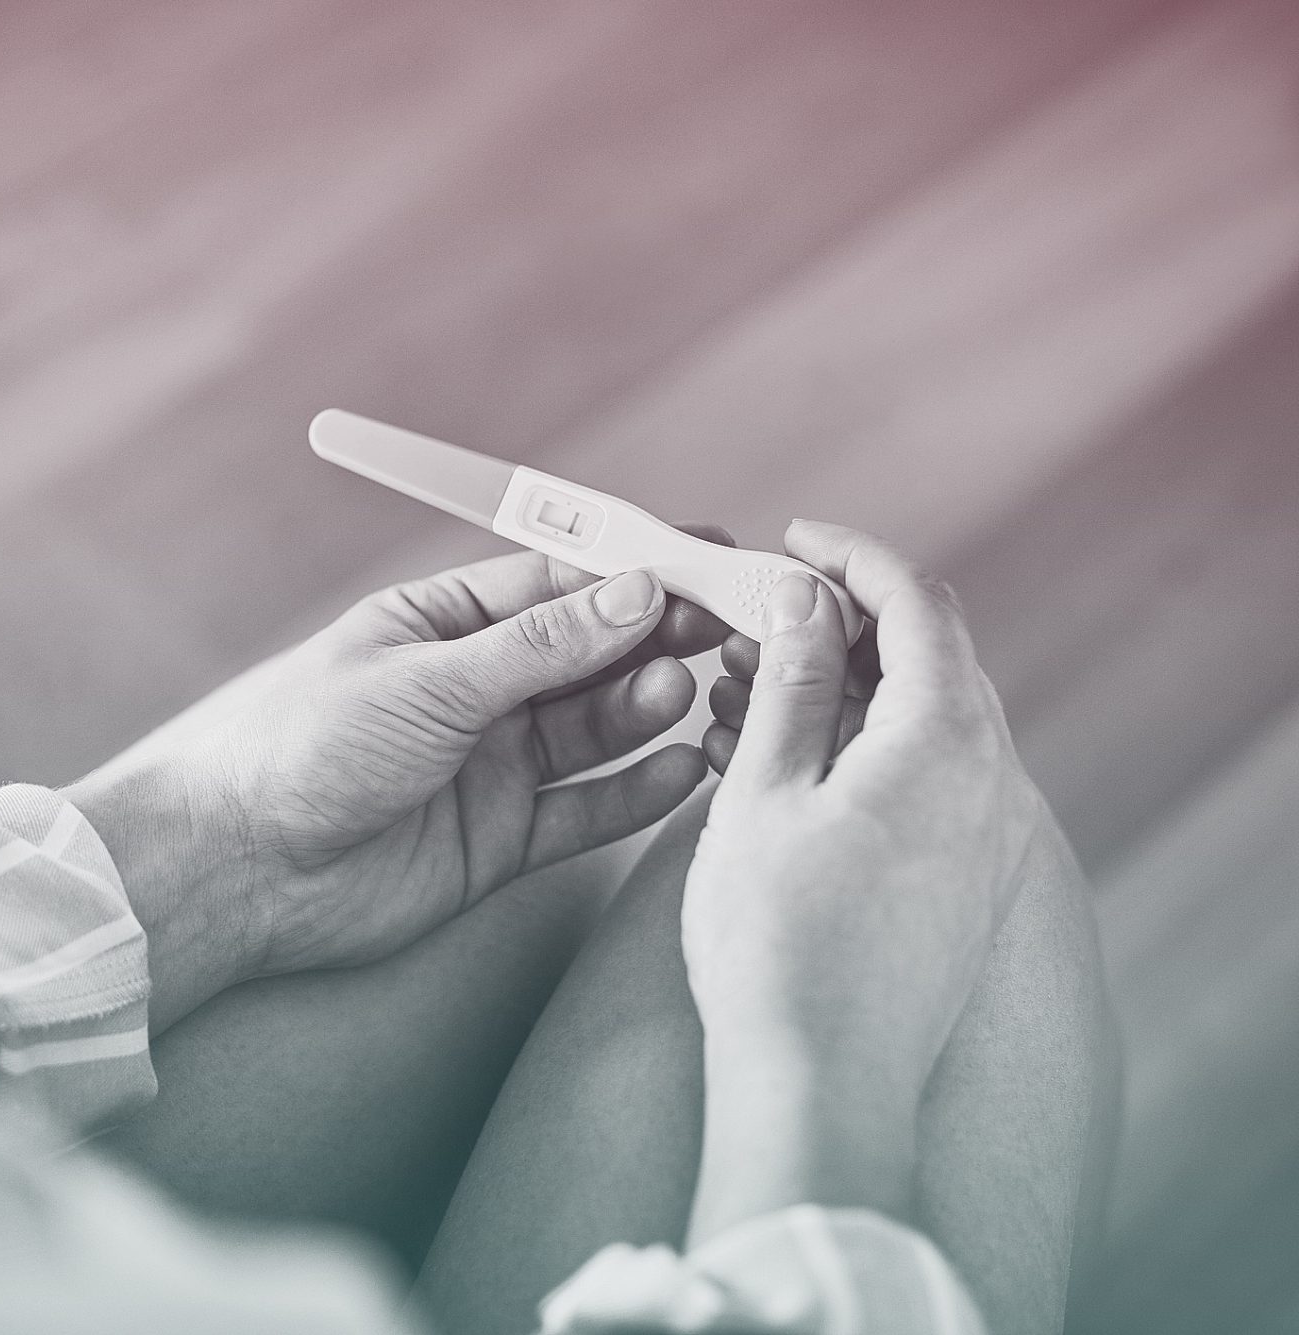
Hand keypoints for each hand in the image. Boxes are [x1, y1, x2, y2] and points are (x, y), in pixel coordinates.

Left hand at [69, 543, 733, 1028]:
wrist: (237, 869)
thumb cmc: (303, 746)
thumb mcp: (426, 680)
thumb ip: (539, 647)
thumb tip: (636, 591)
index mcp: (443, 624)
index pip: (559, 584)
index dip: (636, 574)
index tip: (710, 566)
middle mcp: (474, 691)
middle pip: (589, 656)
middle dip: (657, 641)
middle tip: (722, 633)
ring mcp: (490, 766)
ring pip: (595, 732)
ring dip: (646, 711)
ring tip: (686, 695)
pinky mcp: (499, 842)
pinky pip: (586, 813)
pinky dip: (636, 795)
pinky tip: (683, 771)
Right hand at [680, 521, 1046, 1237]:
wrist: (822, 1084)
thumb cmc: (780, 943)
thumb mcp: (764, 789)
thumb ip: (791, 681)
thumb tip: (802, 601)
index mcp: (946, 740)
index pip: (917, 603)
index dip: (851, 556)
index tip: (791, 541)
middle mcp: (990, 779)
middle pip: (927, 658)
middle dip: (836, 624)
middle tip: (748, 622)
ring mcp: (986, 836)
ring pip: (918, 721)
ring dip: (839, 689)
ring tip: (739, 691)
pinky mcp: (965, 881)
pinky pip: (921, 779)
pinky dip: (856, 748)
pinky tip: (779, 762)